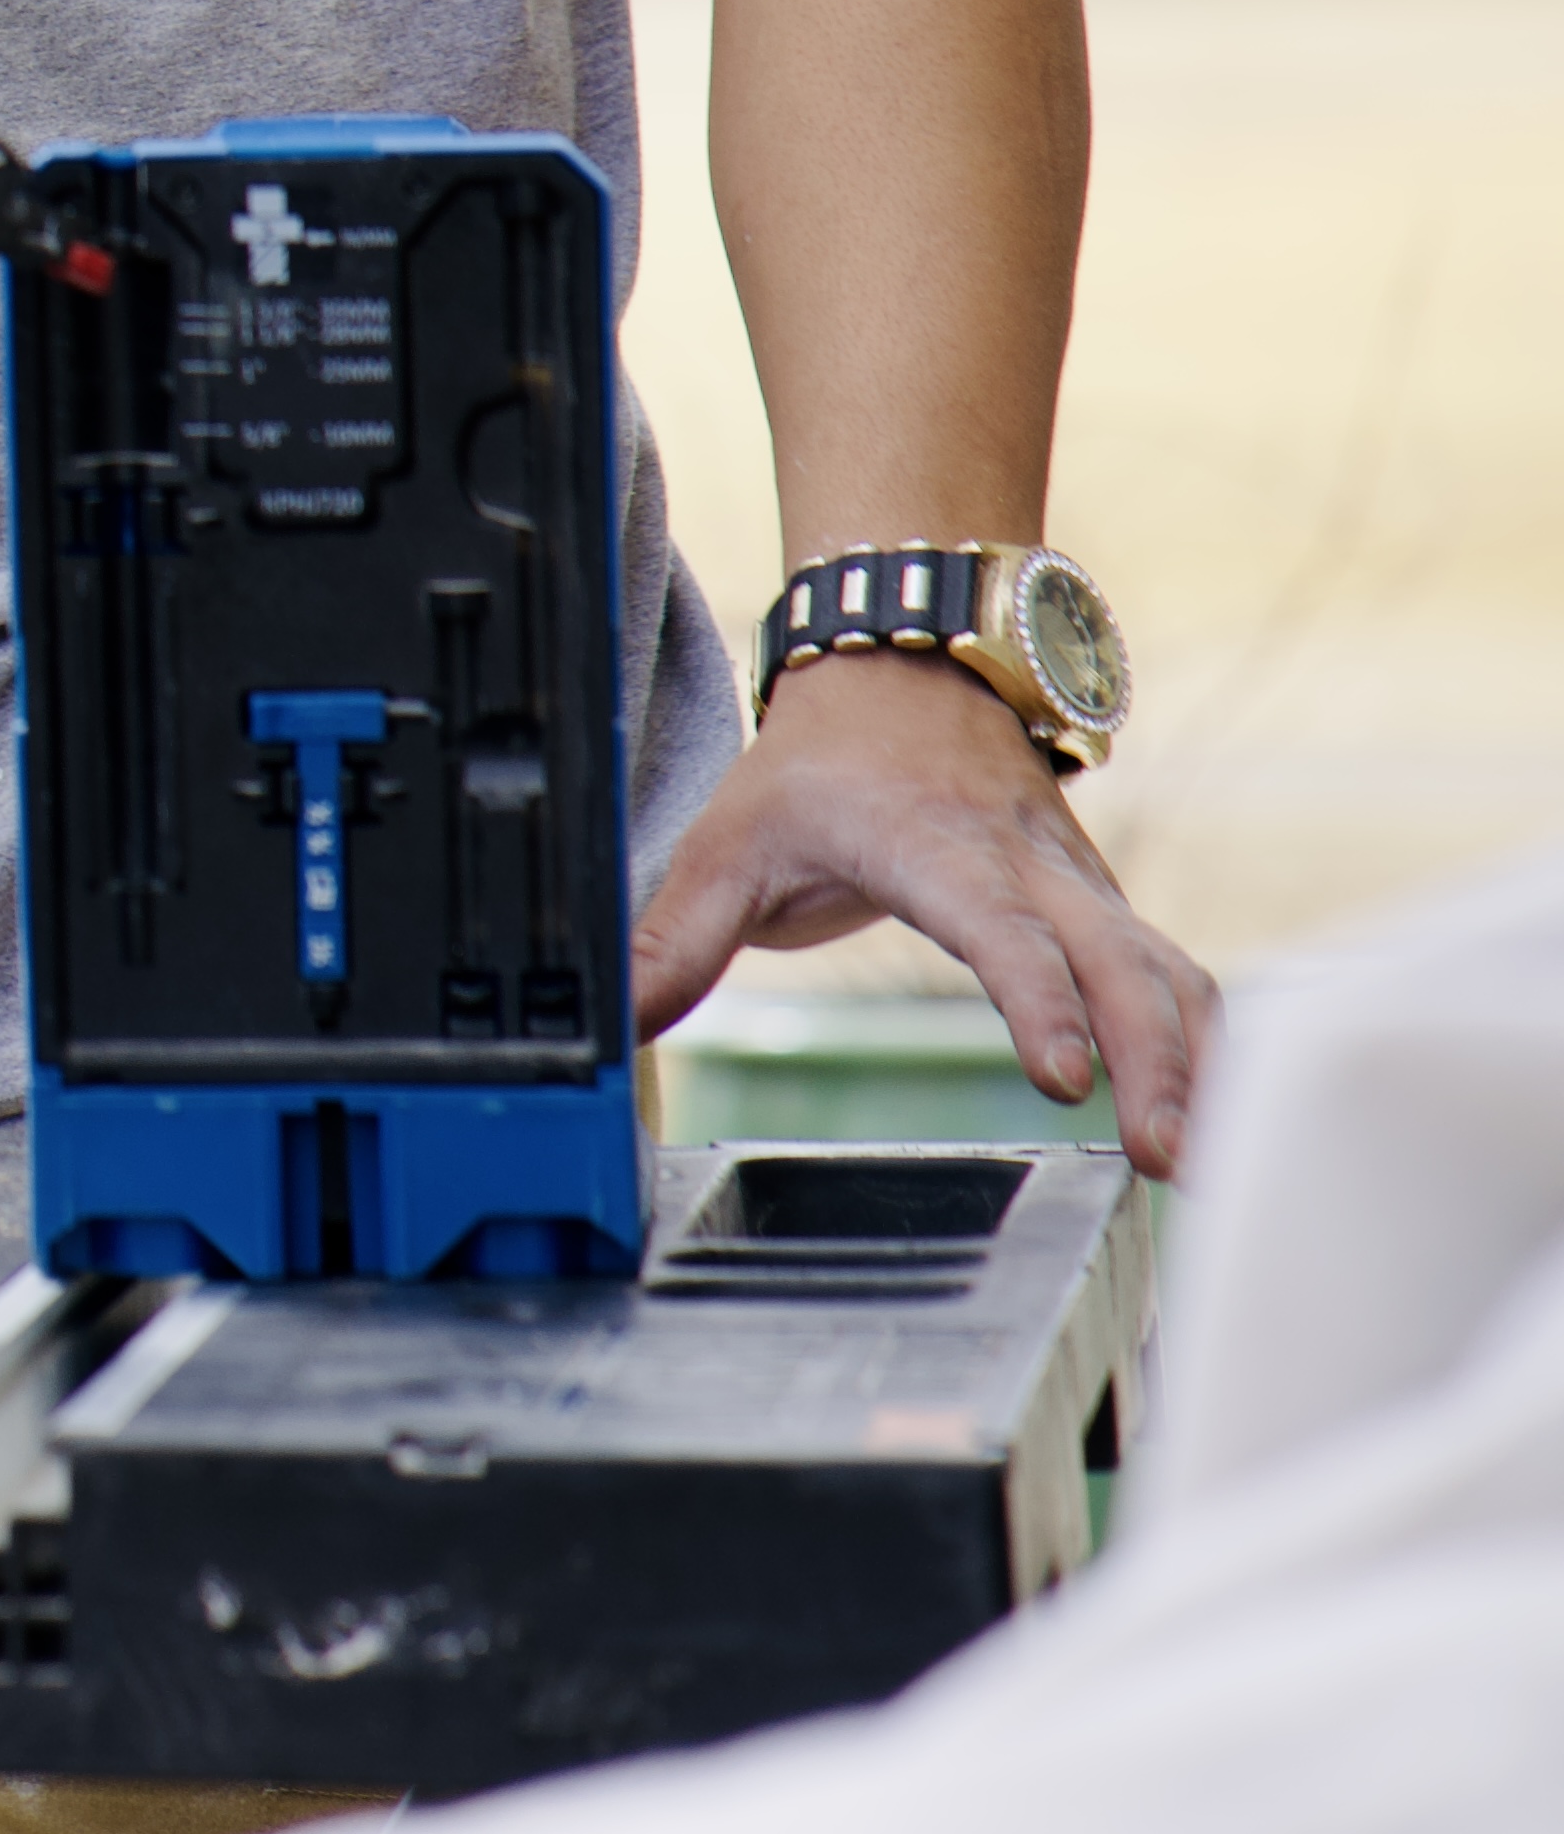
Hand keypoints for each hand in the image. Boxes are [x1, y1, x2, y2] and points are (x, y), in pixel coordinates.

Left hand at [634, 646, 1213, 1176]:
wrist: (908, 666)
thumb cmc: (816, 766)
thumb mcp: (727, 842)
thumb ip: (674, 941)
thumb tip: (607, 1025)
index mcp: (931, 847)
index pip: (999, 928)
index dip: (1037, 999)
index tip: (1064, 1075)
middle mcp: (1029, 867)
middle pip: (1118, 962)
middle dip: (1155, 1058)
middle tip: (1165, 1157)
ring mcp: (1083, 887)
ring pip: (1170, 970)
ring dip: (1202, 1064)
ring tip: (1205, 1166)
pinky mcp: (1109, 911)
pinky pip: (1179, 977)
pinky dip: (1214, 1047)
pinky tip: (1225, 1124)